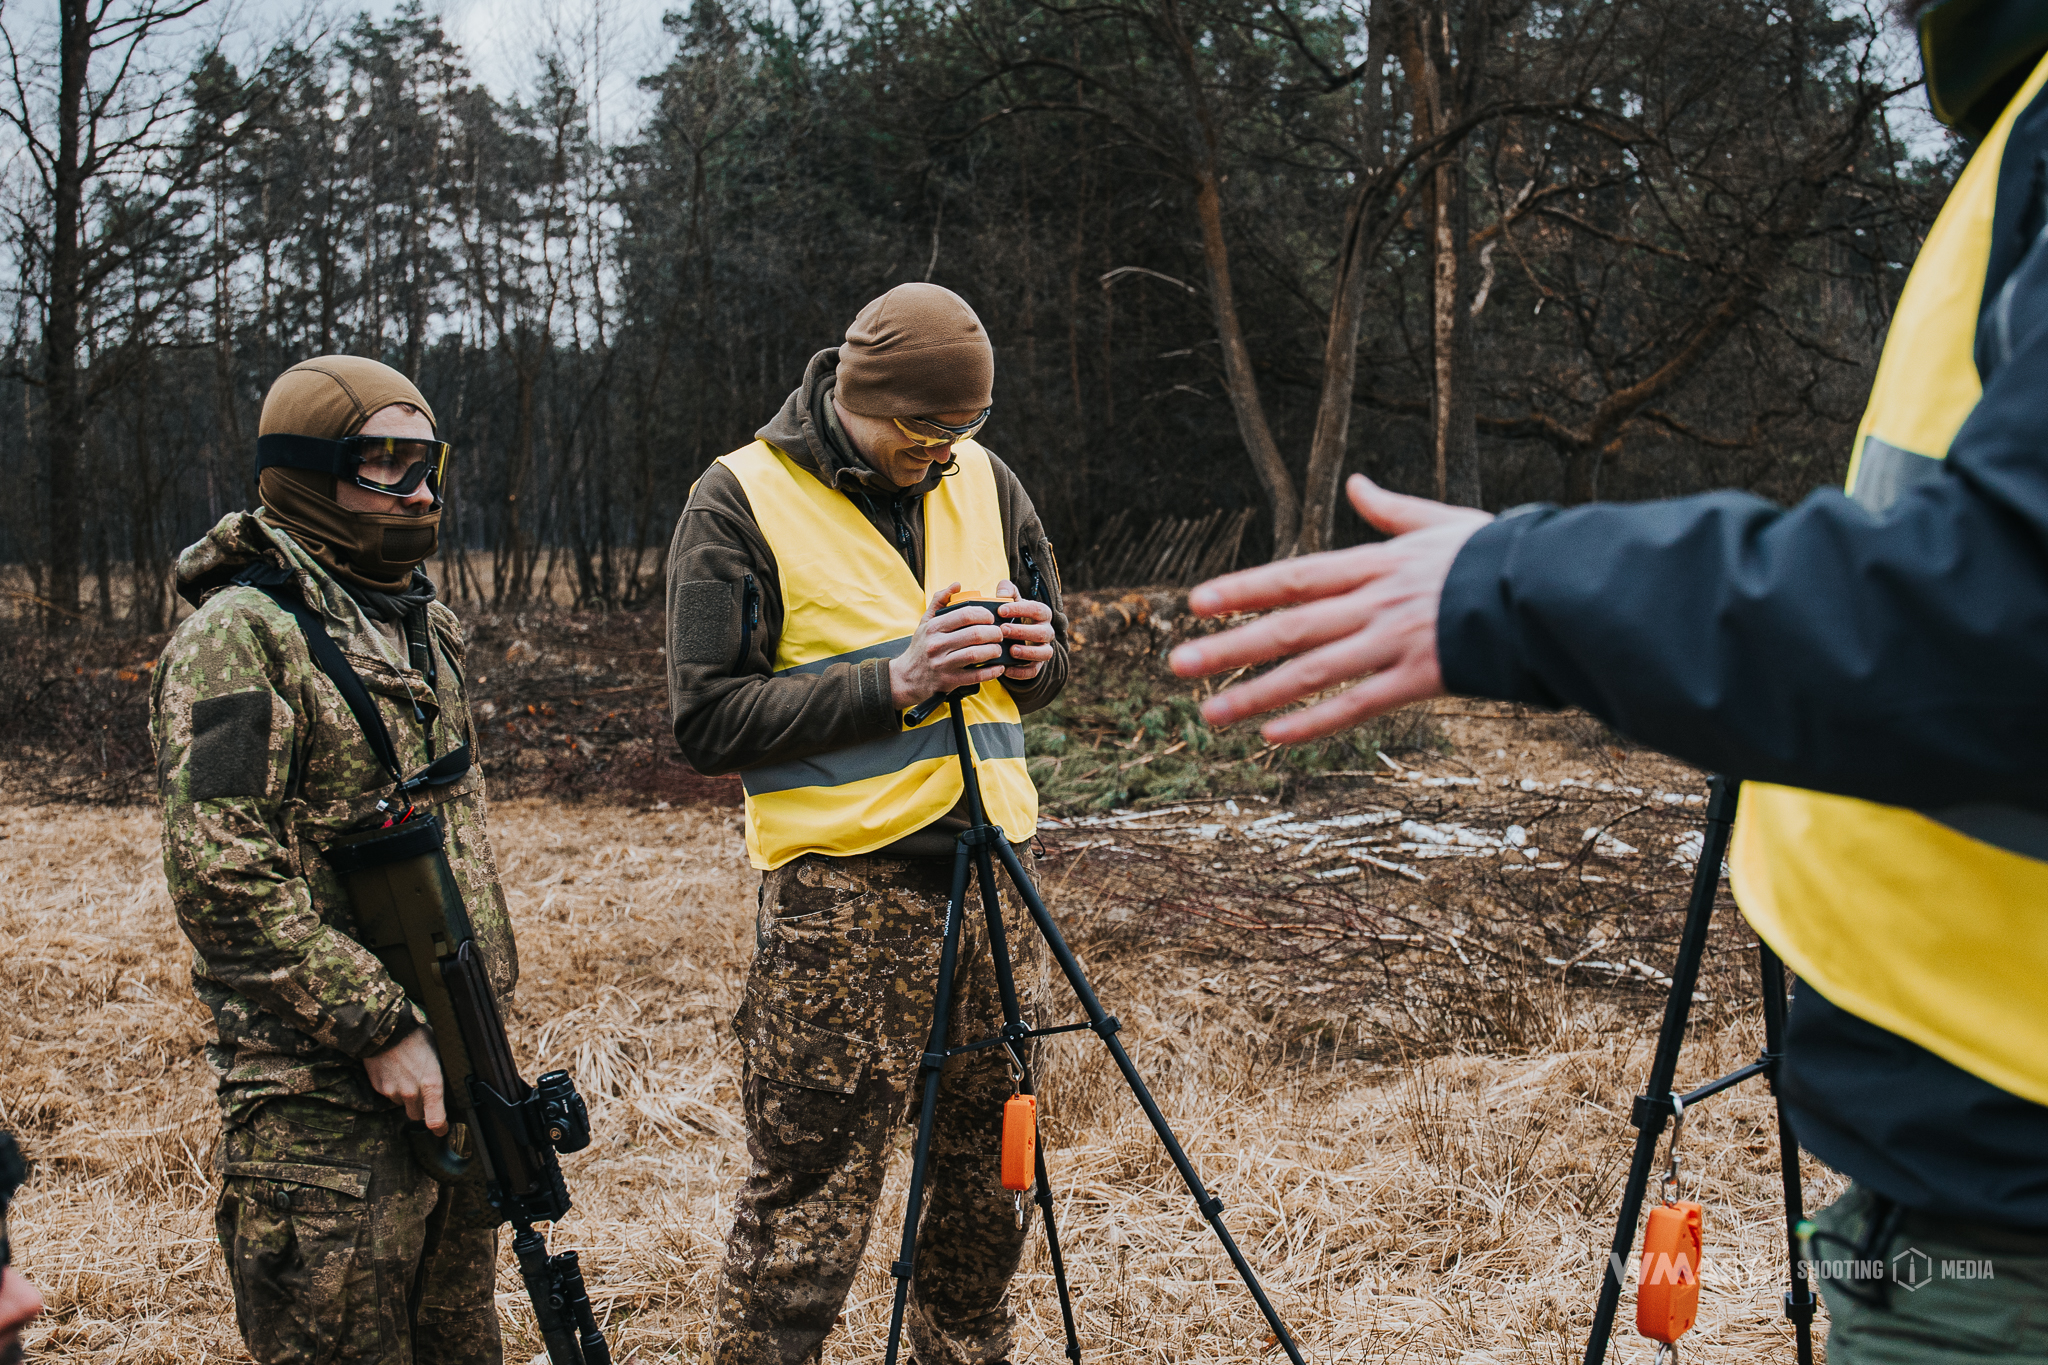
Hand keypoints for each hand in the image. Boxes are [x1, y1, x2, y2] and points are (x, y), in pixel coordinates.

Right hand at [365, 1025, 447, 1134]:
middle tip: (423, 1091)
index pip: (435, 1119)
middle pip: (417, 1115)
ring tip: (407, 1073)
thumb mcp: (438, 1052)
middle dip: (421, 1108)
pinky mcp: (379, 1088)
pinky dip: (393, 1087)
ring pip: (403, 1104)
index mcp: (432, 1083)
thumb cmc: (417, 1036)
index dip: (440, 1127)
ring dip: (406, 1096)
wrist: (386, 1028)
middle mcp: (412, 1092)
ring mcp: (394, 1091)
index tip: (442, 1129)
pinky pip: (389, 1095)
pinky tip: (395, 1070)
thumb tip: (447, 1084)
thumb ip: (439, 1074)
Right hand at [889, 582, 1009, 709]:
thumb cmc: (921, 647)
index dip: (984, 614)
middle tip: (999, 634)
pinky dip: (991, 671)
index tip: (991, 618)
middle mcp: (937, 644)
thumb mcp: (925, 622)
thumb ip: (940, 601)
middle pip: (975, 634)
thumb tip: (957, 584)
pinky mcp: (949, 681)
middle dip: (994, 632)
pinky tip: (998, 667)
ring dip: (994, 651)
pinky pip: (976, 676)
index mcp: (934, 627)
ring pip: (976, 654)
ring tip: (998, 649)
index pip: (966, 614)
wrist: (906, 678)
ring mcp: (943, 664)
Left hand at [993, 577, 1054, 681]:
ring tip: (1011, 650)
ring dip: (1029, 652)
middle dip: (1022, 631)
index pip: (1037, 609)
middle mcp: (1047, 632)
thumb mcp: (1010, 602)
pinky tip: (1005, 669)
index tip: (1000, 610)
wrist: (1015, 637)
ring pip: (1045, 653)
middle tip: (1002, 630)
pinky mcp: (1037, 665)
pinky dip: (1021, 672)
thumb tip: (1002, 592)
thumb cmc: (1012, 615)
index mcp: (1042, 614)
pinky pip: (1034, 671)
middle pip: (1042, 632)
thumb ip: (1006, 592)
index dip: (1020, 609)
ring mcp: (1044, 649)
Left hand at [1168, 475, 1491, 742]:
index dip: (1242, 589)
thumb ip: (1391, 512)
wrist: (1554, 589)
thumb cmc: (1501, 555)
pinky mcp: (1419, 679)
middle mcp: (1374, 603)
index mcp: (1377, 565)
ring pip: (1311, 671)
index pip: (1294, 577)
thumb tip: (1356, 486)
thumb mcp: (1441, 522)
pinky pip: (1357, 705)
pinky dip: (1314, 723)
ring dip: (1255, 693)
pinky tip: (1274, 738)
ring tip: (1209, 712)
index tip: (1195, 602)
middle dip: (1228, 646)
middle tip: (1176, 664)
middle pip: (1288, 626)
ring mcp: (1393, 642)